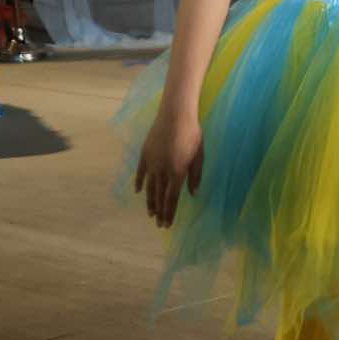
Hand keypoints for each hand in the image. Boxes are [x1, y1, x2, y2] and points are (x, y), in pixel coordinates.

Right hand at [134, 107, 204, 228]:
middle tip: (159, 224)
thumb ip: (195, 176)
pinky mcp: (145, 154)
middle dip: (160, 211)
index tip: (166, 224)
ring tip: (150, 214)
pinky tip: (139, 192)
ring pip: (149, 187)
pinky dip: (140, 183)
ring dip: (150, 202)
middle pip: (159, 196)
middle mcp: (162, 171)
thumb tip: (193, 194)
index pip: (171, 198)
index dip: (169, 212)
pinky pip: (141, 172)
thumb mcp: (199, 156)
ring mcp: (151, 163)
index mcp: (177, 172)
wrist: (175, 115)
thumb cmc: (192, 134)